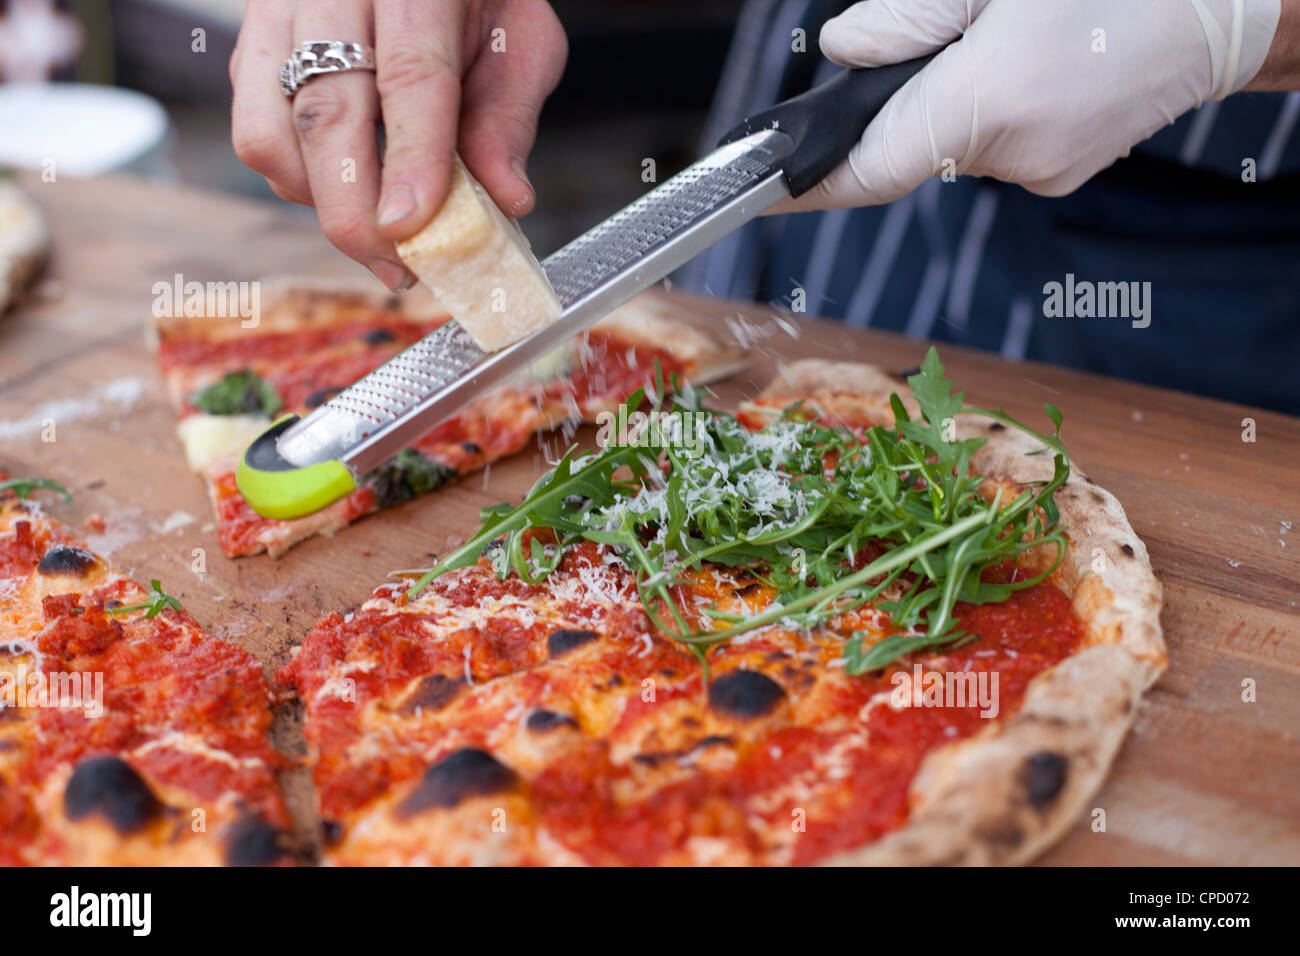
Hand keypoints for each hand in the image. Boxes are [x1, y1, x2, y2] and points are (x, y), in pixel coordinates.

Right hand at [230, 0, 566, 289]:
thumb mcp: (520, 36)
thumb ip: (510, 115)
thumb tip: (507, 198)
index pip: (409, 75)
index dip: (409, 160)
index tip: (411, 228)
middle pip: (326, 111)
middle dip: (355, 210)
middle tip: (396, 266)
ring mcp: (279, 12)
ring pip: (268, 130)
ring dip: (319, 203)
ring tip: (376, 231)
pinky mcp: (251, 42)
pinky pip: (254, 129)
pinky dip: (297, 180)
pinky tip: (346, 188)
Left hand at [781, 0, 1280, 211]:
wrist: (1227, 6)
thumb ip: (910, 17)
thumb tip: (843, 49)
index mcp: (990, 101)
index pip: (870, 168)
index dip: (812, 183)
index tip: (766, 189)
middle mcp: (1015, 155)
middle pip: (911, 147)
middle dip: (905, 100)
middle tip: (953, 38)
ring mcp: (1043, 173)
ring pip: (955, 144)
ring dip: (954, 100)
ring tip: (1010, 42)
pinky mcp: (1061, 174)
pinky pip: (997, 147)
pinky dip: (992, 111)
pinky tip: (1035, 66)